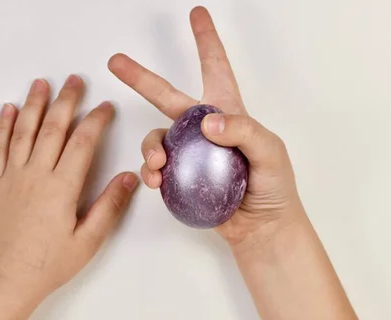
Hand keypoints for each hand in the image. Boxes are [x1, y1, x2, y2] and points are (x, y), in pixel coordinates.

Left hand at [0, 75, 138, 305]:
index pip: (82, 143)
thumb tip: (130, 176)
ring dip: (34, 104)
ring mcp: (10, 177)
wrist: (4, 280)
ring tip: (41, 83)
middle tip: (75, 80)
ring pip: (24, 131)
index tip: (105, 107)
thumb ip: (109, 206)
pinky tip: (9, 110)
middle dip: (66, 101)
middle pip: (53, 128)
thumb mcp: (88, 241)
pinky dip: (4, 127)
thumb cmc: (49, 265)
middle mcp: (35, 175)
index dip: (95, 121)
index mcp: (61, 188)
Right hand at [108, 6, 303, 248]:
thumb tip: (207, 121)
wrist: (260, 227)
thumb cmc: (273, 186)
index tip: (197, 14)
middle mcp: (203, 129)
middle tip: (116, 62)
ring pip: (157, 138)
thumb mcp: (270, 152)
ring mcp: (188, 153)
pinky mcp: (178, 177)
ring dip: (149, 147)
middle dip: (141, 79)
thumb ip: (243, 131)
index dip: (206, 41)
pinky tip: (155, 181)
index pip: (216, 68)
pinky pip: (155, 168)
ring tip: (156, 163)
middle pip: (166, 97)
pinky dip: (150, 172)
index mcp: (229, 112)